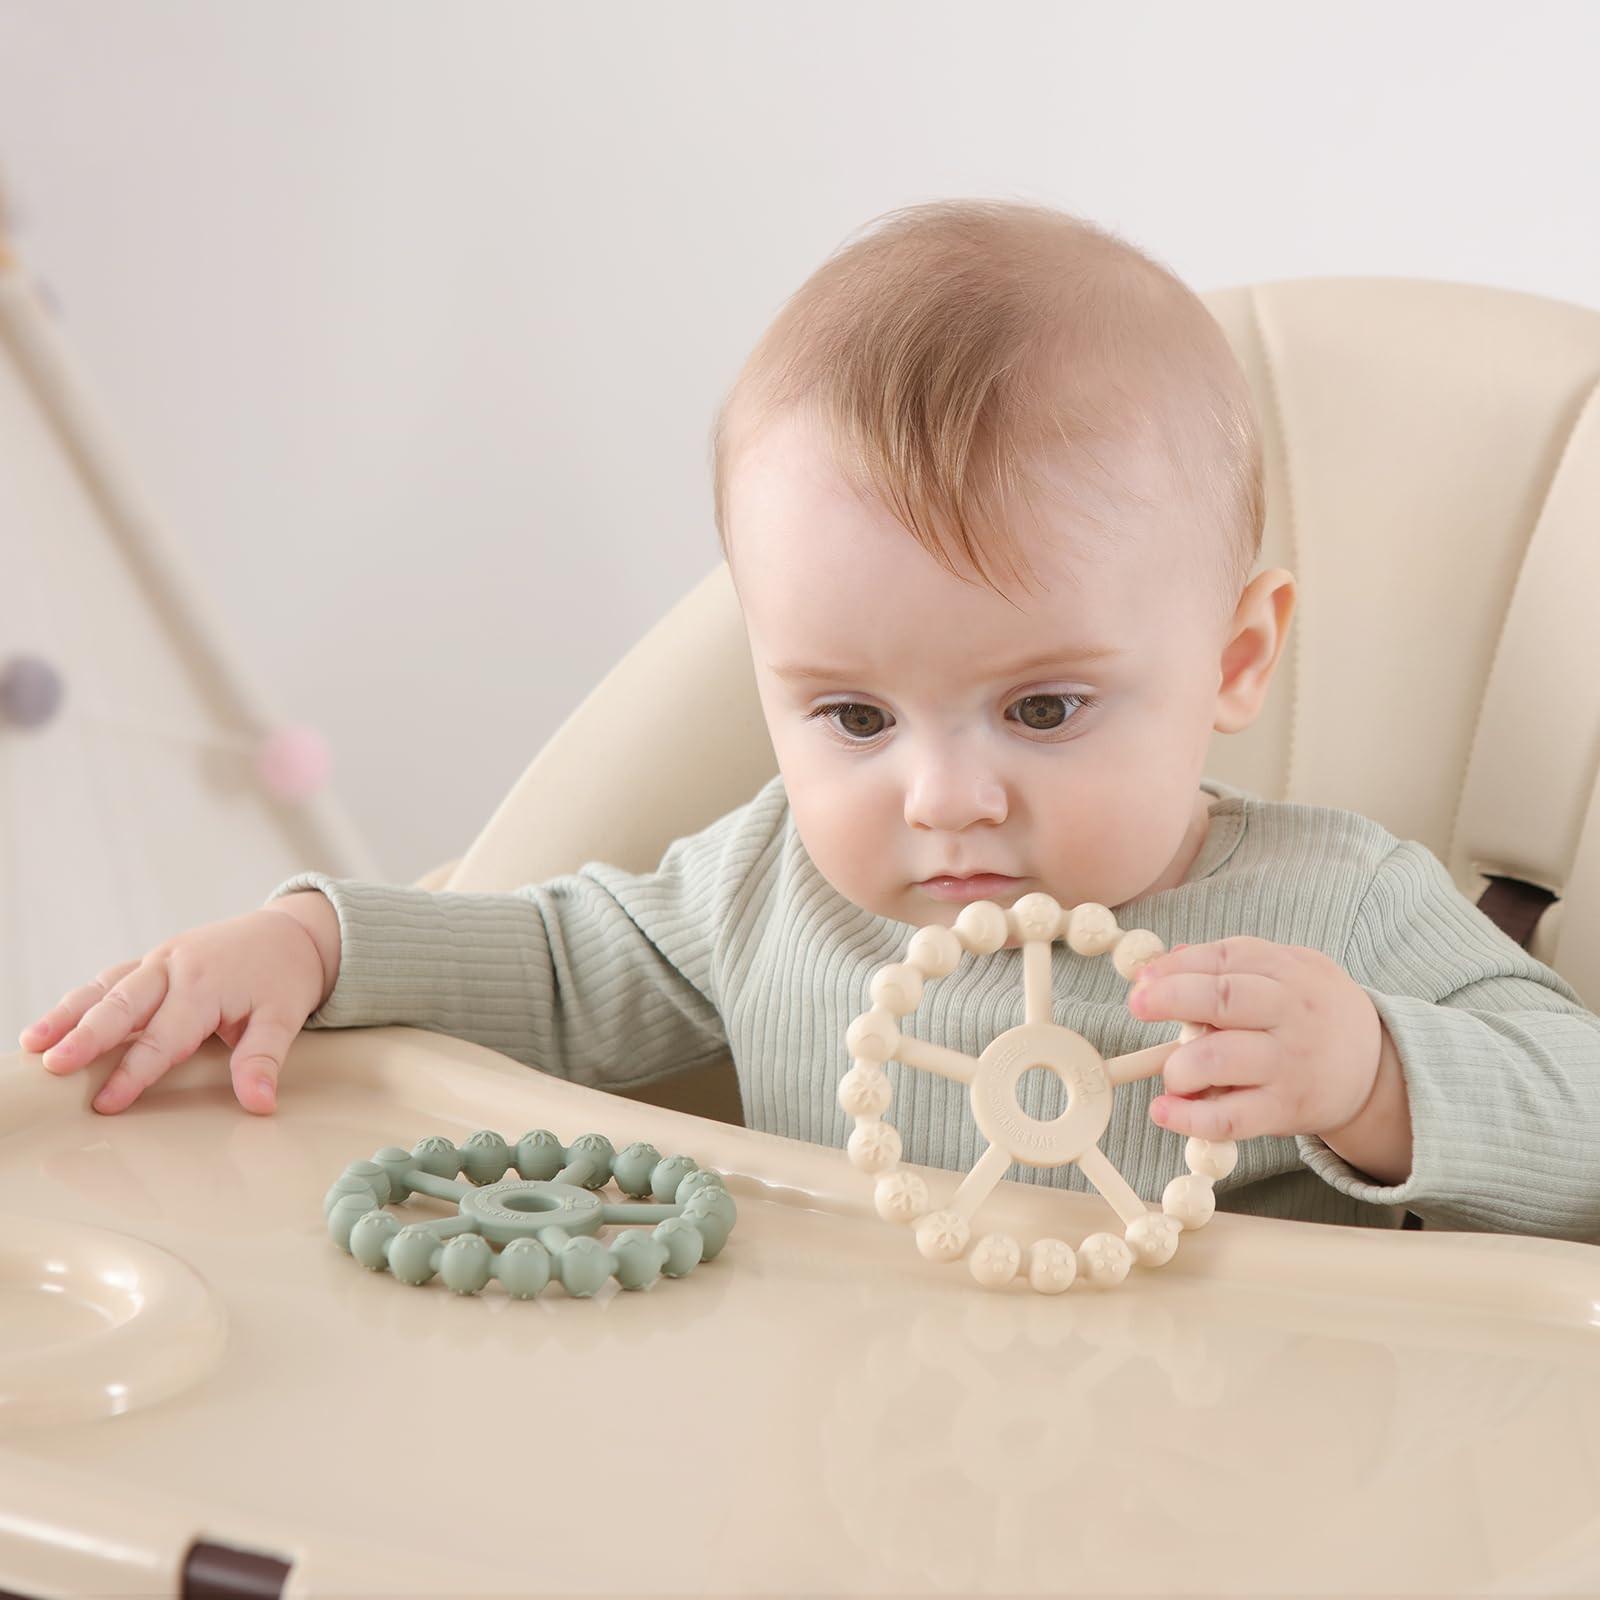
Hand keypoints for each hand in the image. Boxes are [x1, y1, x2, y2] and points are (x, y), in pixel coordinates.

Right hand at [17, 906, 332, 1115]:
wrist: (290, 933)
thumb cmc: (284, 977)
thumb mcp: (284, 1017)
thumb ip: (264, 1060)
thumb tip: (259, 1104)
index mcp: (205, 984)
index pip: (165, 1038)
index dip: (135, 1072)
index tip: (107, 1104)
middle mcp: (174, 968)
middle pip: (123, 1005)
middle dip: (86, 1036)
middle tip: (53, 1066)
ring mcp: (158, 962)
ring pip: (105, 988)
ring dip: (68, 1014)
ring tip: (33, 1044)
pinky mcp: (151, 963)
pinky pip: (109, 980)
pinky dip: (78, 1001)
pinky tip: (50, 1025)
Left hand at [1126, 936, 1383, 1142]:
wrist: (1381, 1069)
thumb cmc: (1317, 1013)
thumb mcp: (1292, 971)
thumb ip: (1236, 961)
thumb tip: (1170, 957)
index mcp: (1289, 972)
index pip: (1225, 958)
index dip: (1177, 966)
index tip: (1144, 978)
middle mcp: (1290, 1015)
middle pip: (1223, 998)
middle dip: (1171, 998)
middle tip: (1138, 1005)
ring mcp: (1287, 1064)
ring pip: (1220, 1058)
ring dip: (1180, 1064)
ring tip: (1172, 1073)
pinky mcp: (1284, 1109)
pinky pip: (1230, 1118)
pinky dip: (1189, 1118)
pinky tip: (1163, 1111)